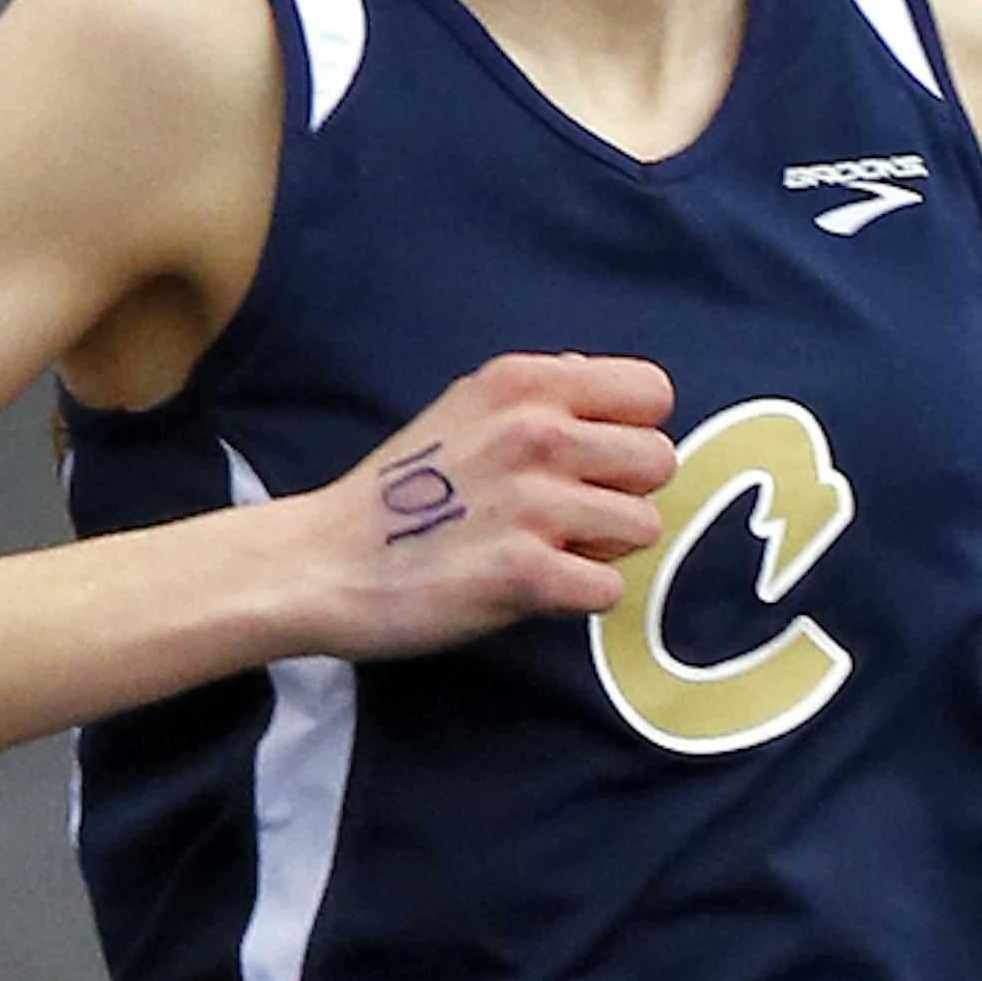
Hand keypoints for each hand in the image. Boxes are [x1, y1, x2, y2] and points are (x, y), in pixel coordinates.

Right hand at [305, 353, 674, 664]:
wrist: (324, 560)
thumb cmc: (402, 491)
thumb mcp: (467, 406)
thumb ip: (543, 395)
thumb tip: (613, 393)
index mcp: (526, 382)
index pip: (652, 392)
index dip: (630, 433)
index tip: (591, 462)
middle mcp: (535, 431)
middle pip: (658, 462)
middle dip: (623, 494)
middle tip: (567, 517)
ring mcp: (532, 502)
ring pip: (643, 527)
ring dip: (602, 549)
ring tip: (544, 550)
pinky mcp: (524, 574)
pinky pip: (609, 589)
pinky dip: (578, 598)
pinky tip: (530, 588)